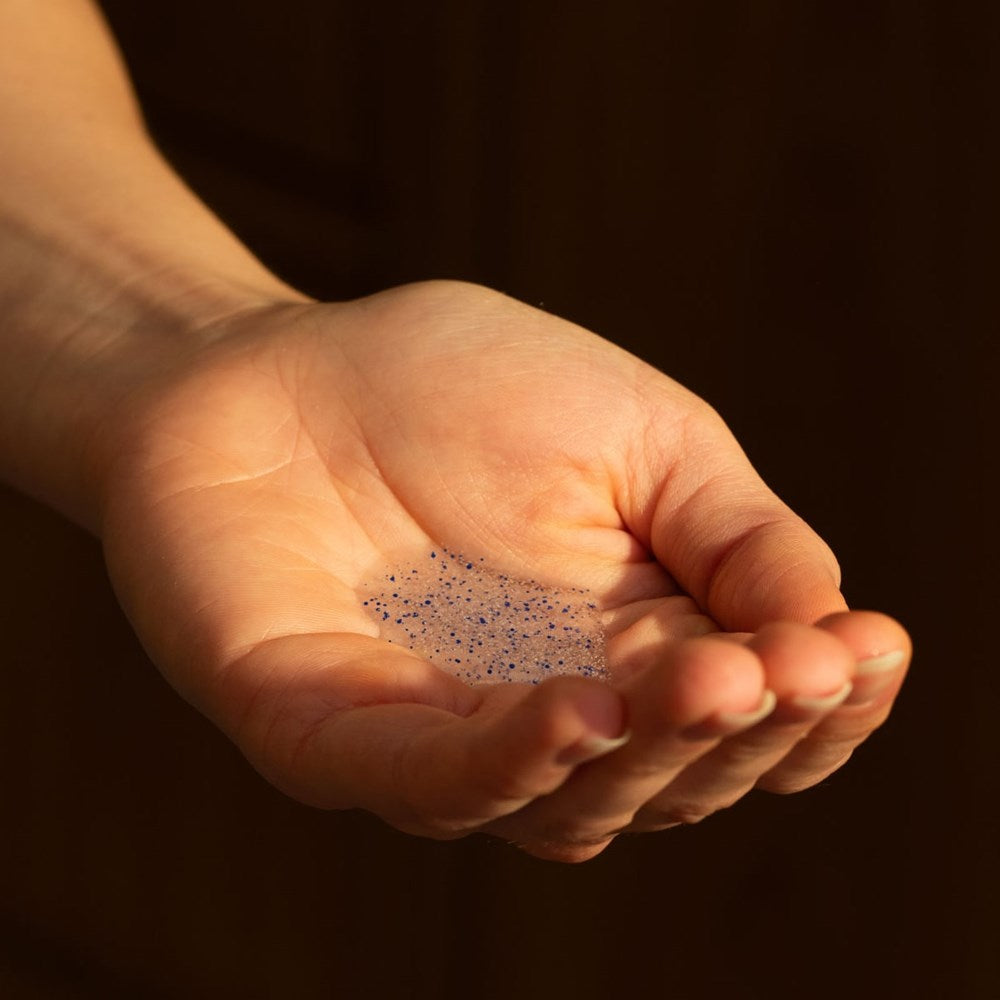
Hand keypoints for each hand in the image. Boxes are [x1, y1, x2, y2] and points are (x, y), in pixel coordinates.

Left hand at [99, 280, 909, 861]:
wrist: (279, 367)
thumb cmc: (456, 387)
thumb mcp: (635, 434)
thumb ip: (731, 530)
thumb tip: (836, 623)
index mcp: (630, 641)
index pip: (749, 717)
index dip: (823, 705)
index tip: (872, 646)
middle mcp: (548, 712)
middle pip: (673, 778)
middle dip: (746, 732)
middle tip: (792, 663)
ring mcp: (441, 738)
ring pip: (572, 806)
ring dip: (653, 755)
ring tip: (712, 677)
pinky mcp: (331, 738)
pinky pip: (431, 783)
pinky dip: (513, 763)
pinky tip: (585, 706)